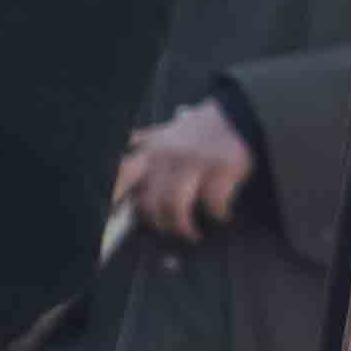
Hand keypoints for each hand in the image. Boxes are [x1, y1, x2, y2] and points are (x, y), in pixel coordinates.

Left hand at [112, 100, 256, 239]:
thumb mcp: (162, 136)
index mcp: (149, 150)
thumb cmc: (197, 133)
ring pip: (176, 206)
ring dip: (184, 226)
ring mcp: (194, 162)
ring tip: (192, 232)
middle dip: (156, 221)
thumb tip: (127, 175)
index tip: (115, 217)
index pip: (120, 175)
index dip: (114, 199)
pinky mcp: (223, 168)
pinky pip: (214, 202)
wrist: (236, 118)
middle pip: (148, 201)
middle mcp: (167, 156)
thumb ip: (142, 150)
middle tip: (166, 227)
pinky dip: (218, 214)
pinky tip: (220, 214)